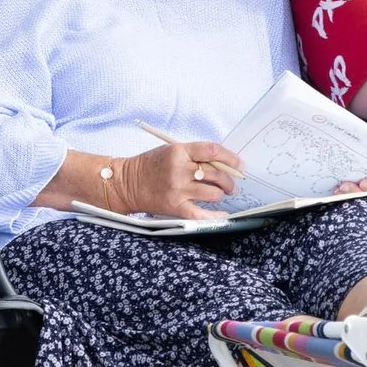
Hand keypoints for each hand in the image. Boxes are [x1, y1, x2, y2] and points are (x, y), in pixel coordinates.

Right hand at [110, 140, 242, 218]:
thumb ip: (194, 155)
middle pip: (216, 174)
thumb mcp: (171, 151)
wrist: (127, 183)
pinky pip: (201, 213)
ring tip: (219, 194)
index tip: (239, 165)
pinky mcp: (175, 206)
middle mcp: (179, 170)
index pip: (213, 151)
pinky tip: (222, 214)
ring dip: (220, 194)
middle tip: (232, 184)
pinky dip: (215, 215)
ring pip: (213, 193)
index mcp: (179, 152)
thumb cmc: (150, 166)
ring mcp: (178, 189)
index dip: (230, 158)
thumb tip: (223, 164)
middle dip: (229, 180)